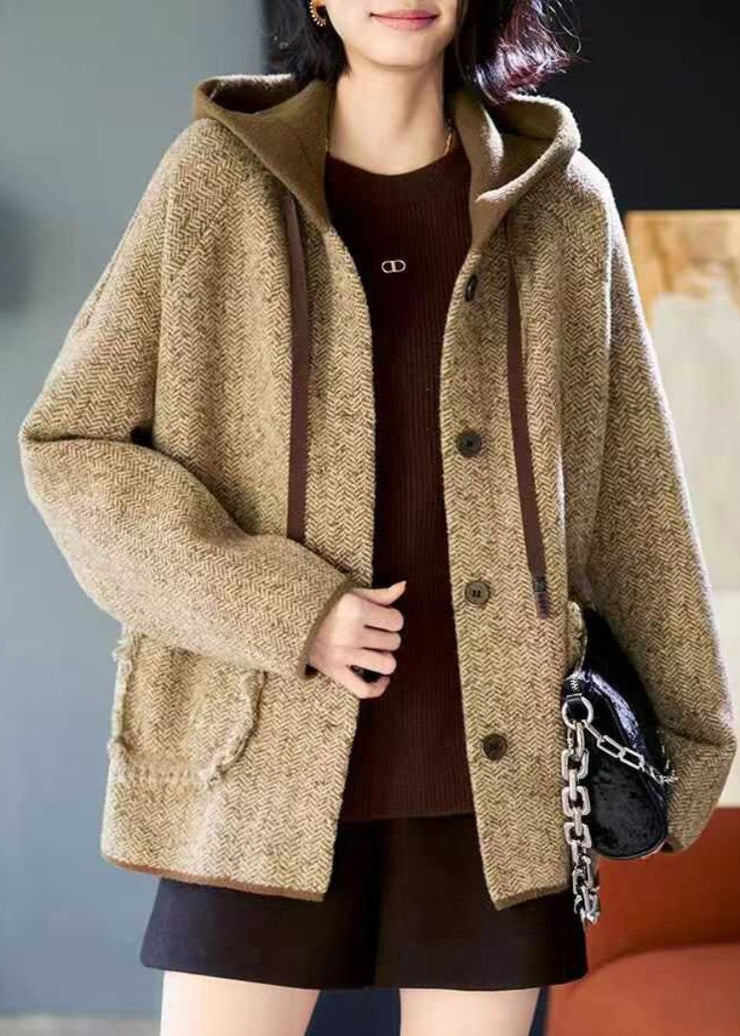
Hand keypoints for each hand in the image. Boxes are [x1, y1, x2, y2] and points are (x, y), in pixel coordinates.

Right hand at [307, 580, 405, 698]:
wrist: (290, 619)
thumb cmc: (325, 604)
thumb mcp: (351, 593)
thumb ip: (380, 594)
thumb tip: (404, 586)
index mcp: (356, 609)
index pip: (396, 621)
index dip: (393, 619)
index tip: (381, 618)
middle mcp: (350, 633)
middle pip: (393, 642)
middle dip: (388, 637)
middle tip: (375, 633)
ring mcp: (343, 654)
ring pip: (386, 665)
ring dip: (385, 658)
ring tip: (375, 651)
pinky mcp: (334, 671)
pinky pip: (364, 689)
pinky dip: (377, 688)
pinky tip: (380, 678)